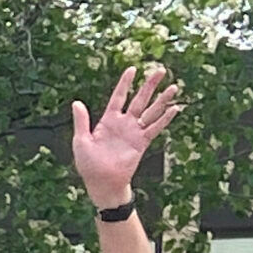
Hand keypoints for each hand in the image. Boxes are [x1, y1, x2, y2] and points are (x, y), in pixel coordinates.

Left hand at [71, 65, 181, 205]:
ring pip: (151, 111)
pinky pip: (155, 128)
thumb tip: (76, 102)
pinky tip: (175, 108)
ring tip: (174, 86)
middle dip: (150, 85)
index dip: (125, 83)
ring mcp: (134, 132)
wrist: (102, 183)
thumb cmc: (89, 165)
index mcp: (108, 121)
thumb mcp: (81, 141)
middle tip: (161, 70)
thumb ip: (81, 121)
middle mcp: (124, 123)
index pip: (119, 97)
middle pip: (139, 99)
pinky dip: (165, 119)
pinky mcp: (142, 142)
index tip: (132, 69)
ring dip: (162, 99)